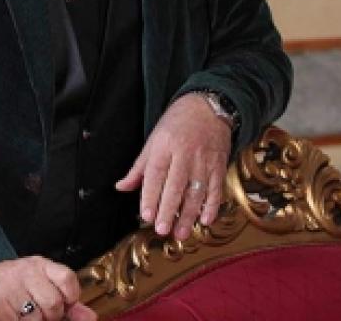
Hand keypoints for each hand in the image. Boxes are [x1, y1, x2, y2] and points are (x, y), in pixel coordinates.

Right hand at [0, 257, 96, 320]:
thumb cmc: (14, 288)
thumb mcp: (42, 287)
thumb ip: (67, 301)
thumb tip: (89, 317)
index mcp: (40, 266)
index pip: (66, 279)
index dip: (70, 297)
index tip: (65, 304)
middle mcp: (25, 272)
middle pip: (53, 304)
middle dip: (50, 315)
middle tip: (38, 312)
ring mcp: (9, 287)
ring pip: (36, 317)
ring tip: (23, 314)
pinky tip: (14, 317)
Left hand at [114, 94, 231, 239]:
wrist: (207, 106)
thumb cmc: (177, 124)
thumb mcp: (153, 140)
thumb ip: (139, 167)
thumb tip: (121, 187)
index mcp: (164, 146)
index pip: (156, 174)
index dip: (150, 195)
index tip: (146, 215)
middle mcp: (185, 153)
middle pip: (176, 185)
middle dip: (168, 209)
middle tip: (162, 229)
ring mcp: (204, 160)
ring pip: (196, 191)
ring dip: (189, 214)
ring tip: (181, 233)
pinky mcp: (219, 165)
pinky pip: (216, 188)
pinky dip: (212, 206)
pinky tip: (205, 220)